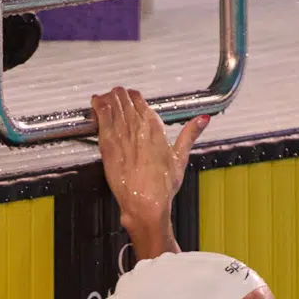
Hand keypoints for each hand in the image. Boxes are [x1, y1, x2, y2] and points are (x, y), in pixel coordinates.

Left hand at [91, 86, 211, 257]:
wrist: (145, 202)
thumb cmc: (162, 185)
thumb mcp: (180, 157)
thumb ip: (190, 134)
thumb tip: (204, 119)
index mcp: (156, 127)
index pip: (140, 100)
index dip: (134, 97)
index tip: (131, 98)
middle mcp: (138, 126)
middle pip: (125, 99)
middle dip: (120, 95)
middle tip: (116, 96)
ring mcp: (121, 133)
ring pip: (112, 104)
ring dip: (109, 98)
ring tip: (105, 97)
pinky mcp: (107, 142)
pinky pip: (101, 116)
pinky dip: (98, 106)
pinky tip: (95, 102)